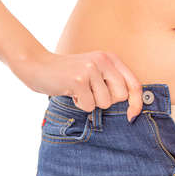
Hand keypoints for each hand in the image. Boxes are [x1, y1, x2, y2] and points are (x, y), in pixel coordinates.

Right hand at [9, 50, 141, 121]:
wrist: (38, 65)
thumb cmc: (70, 75)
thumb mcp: (96, 73)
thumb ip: (113, 83)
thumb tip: (134, 109)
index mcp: (111, 58)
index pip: (134, 84)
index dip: (137, 102)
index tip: (132, 116)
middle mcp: (103, 61)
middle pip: (121, 96)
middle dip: (106, 101)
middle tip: (91, 92)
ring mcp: (90, 69)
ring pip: (105, 102)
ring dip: (91, 102)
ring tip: (79, 91)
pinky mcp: (78, 80)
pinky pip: (89, 105)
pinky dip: (80, 104)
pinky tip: (71, 92)